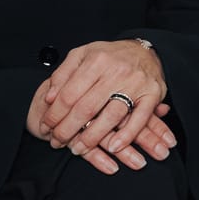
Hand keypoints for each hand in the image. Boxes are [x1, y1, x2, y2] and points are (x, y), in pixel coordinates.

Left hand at [31, 40, 169, 168]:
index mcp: (96, 60)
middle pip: (87, 108)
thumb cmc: (110, 56)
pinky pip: (139, 119)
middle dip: (68, 129)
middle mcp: (116, 71)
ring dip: (92, 138)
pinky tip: (113, 147)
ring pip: (111, 116)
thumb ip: (63, 74)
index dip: (55, 114)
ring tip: (78, 149)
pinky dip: (126, 136)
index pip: (69, 93)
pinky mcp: (152, 95)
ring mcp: (135, 84)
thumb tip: (49, 98)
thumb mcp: (82, 55)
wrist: (145, 51)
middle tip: (57, 142)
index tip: (46, 127)